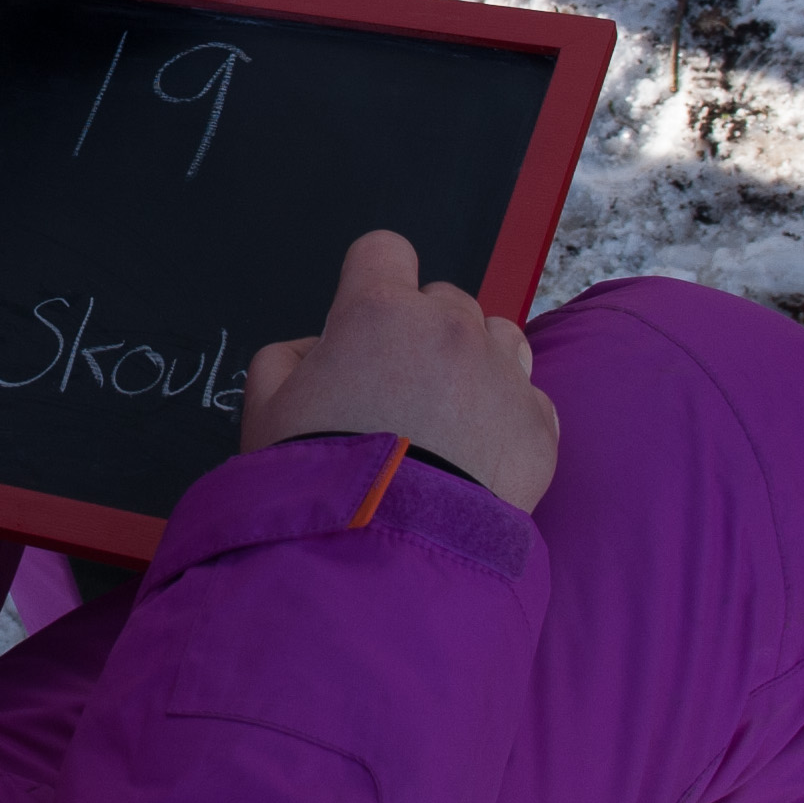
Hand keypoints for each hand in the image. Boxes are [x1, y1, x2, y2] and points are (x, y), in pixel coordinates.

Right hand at [238, 231, 558, 514]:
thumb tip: (319, 352)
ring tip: (447, 419)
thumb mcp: (264, 410)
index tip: (364, 323)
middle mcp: (449, 328)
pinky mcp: (539, 428)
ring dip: (475, 362)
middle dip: (422, 332)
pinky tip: (476, 456)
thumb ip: (286, 358)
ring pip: (499, 336)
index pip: (384, 250)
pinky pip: (530, 398)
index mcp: (378, 311)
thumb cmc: (317, 478)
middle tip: (398, 392)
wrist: (384, 552)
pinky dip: (508, 417)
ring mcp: (503, 375)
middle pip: (445, 298)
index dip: (371, 282)